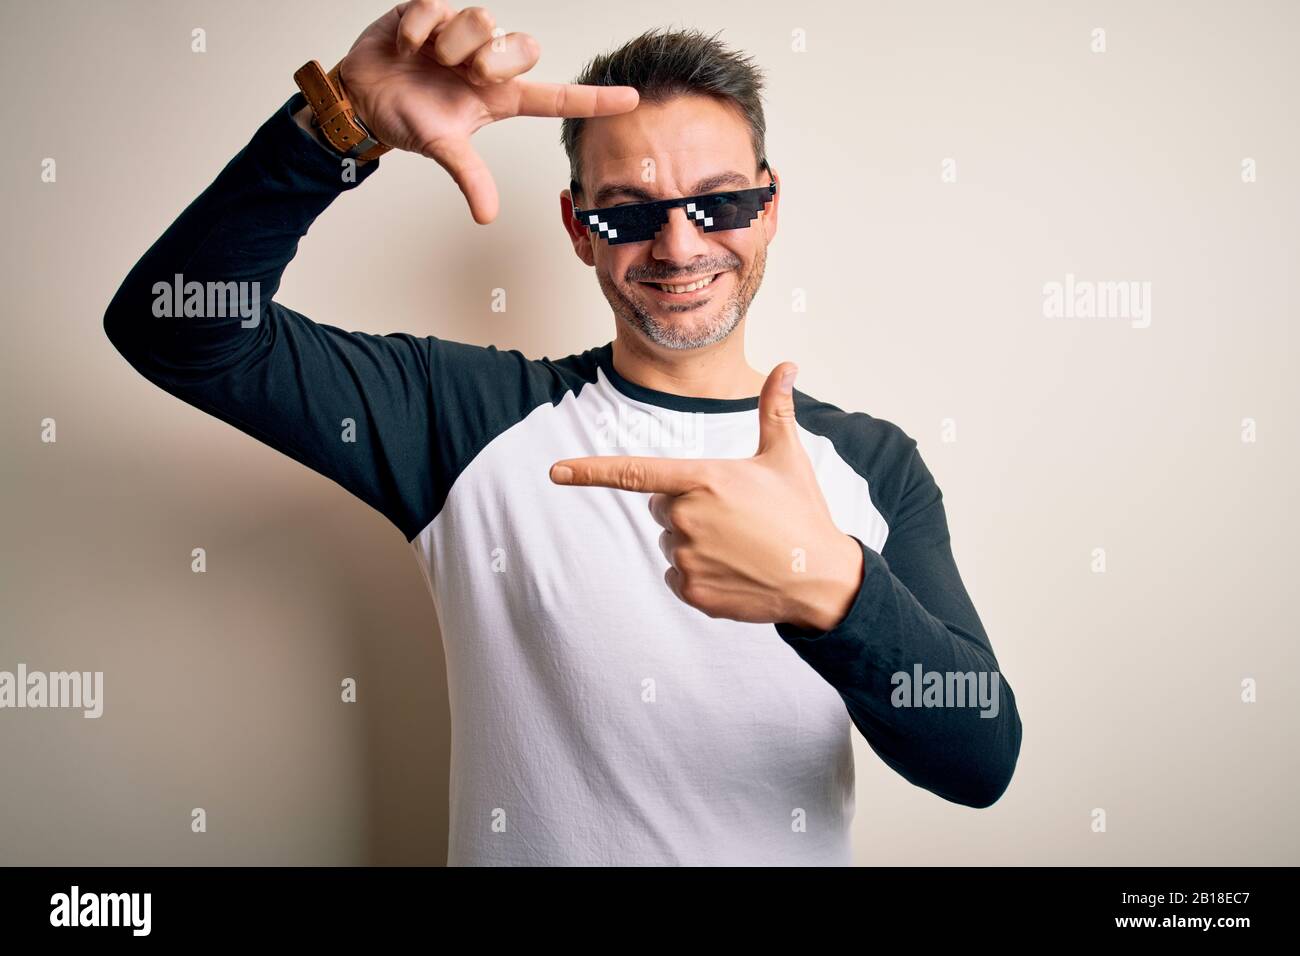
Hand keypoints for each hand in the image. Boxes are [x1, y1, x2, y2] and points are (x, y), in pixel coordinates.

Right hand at [337, 1, 638, 222]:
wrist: (362, 96)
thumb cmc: (410, 118)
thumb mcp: (442, 148)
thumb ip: (468, 176)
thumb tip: (486, 216)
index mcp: (499, 97)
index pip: (556, 98)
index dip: (593, 99)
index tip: (631, 99)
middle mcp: (487, 62)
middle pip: (523, 47)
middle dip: (492, 61)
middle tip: (463, 73)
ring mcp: (462, 33)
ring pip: (482, 22)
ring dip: (449, 46)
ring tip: (427, 60)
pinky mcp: (433, 10)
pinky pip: (437, 8)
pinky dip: (417, 31)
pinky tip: (407, 47)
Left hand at [549, 364, 865, 631]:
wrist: (820, 579)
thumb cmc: (801, 513)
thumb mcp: (786, 457)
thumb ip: (775, 409)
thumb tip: (788, 365)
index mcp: (702, 478)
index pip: (632, 472)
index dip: (588, 471)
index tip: (555, 472)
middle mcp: (686, 517)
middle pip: (660, 506)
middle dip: (686, 507)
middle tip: (733, 515)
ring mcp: (687, 556)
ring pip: (669, 541)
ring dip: (694, 541)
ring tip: (739, 545)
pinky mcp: (691, 590)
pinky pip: (675, 575)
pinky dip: (698, 574)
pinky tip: (733, 570)